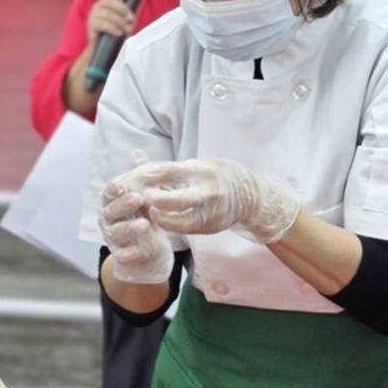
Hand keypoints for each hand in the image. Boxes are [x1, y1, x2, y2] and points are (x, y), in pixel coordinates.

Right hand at [85, 0, 135, 47]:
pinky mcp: (91, 25)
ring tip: (127, 29)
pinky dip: (113, 29)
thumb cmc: (115, 32)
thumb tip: (141, 1)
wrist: (102, 48)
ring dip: (120, 21)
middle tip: (132, 19)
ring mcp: (93, 15)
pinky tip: (119, 33)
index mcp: (107, 0)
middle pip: (109, 1)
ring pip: (108, 14)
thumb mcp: (123, 19)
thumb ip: (129, 11)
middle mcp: (98, 5)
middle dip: (123, 9)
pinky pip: (103, 25)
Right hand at [100, 152, 174, 283]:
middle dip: (123, 205)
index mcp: (111, 201)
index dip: (113, 189)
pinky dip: (128, 255)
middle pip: (111, 211)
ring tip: (144, 224)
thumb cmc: (141, 214)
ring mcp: (113, 237)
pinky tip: (137, 252)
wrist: (147, 246)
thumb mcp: (143, 193)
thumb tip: (137, 152)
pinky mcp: (122, 255)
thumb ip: (139, 175)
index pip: (108, 193)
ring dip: (129, 228)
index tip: (122, 185)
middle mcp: (108, 218)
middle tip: (138, 198)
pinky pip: (122, 255)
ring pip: (117, 232)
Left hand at [129, 158, 299, 243]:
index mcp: (207, 171)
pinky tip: (160, 218)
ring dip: (160, 217)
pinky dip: (169, 224)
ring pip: (179, 222)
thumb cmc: (220, 176)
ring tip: (149, 210)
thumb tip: (136, 158)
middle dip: (156, 200)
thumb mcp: (201, 164)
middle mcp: (210, 193)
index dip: (153, 174)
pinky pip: (184, 229)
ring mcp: (211, 213)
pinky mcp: (209, 228)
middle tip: (143, 197)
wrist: (250, 198)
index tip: (137, 175)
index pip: (175, 171)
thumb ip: (170, 167)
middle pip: (178, 200)